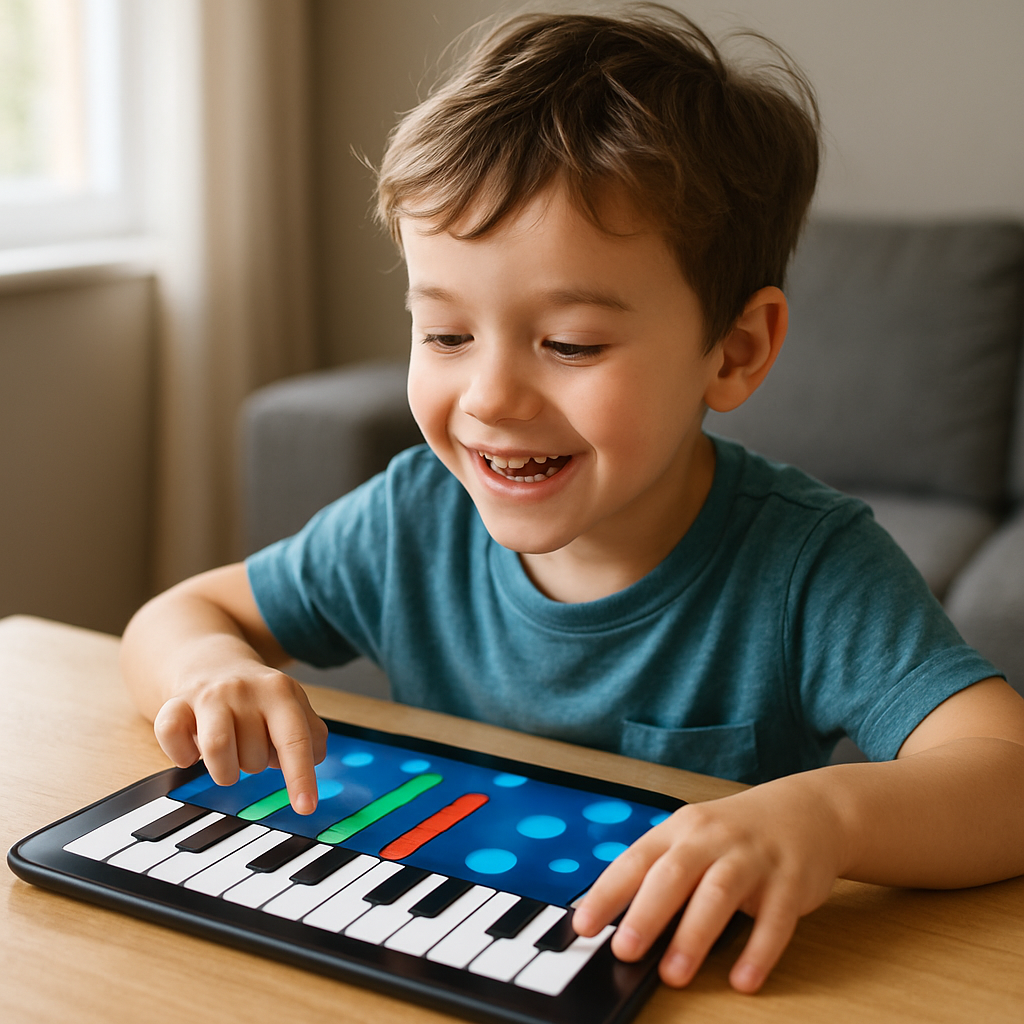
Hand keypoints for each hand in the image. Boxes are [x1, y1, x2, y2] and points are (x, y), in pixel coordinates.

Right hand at [152, 661, 328, 814]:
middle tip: (250, 744)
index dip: (300, 777)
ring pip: (216, 750)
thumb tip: (314, 758)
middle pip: (254, 757)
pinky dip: (182, 754)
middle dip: (255, 763)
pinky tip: (193, 751)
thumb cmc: (257, 698)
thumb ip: (311, 733)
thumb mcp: (292, 706)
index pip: (295, 739)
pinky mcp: (175, 703)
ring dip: (224, 769)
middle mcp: (244, 690)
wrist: (213, 663)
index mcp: (280, 691)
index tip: (306, 807)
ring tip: (228, 755)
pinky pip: (171, 737)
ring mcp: (207, 695)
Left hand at [571, 778, 843, 992]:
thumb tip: (615, 921)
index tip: (583, 925)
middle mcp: (712, 839)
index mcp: (680, 830)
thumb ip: (660, 873)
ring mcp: (752, 859)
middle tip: (624, 950)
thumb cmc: (736, 833)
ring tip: (674, 974)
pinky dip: (758, 951)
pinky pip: (774, 919)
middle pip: (674, 874)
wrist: (806, 812)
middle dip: (647, 913)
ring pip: (718, 894)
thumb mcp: (693, 839)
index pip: (636, 860)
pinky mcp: (789, 881)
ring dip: (694, 935)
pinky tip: (743, 978)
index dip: (607, 892)